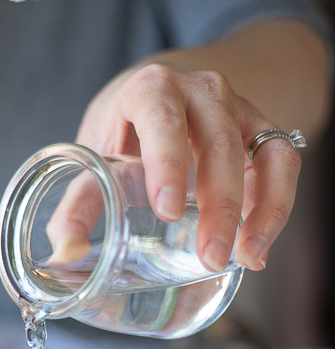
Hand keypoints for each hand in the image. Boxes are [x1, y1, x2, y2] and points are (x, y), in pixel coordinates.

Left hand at [58, 62, 302, 271]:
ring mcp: (239, 110)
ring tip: (244, 259)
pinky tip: (256, 251)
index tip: (167, 211)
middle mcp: (201, 91)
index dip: (168, 162)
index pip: (162, 117)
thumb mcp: (95, 157)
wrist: (163, 98)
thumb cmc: (123, 132)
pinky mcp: (262, 135)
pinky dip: (277, 208)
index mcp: (150, 89)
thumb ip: (78, 204)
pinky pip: (283, 165)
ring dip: (259, 210)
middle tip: (209, 256)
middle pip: (219, 142)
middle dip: (218, 205)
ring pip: (264, 152)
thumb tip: (65, 253)